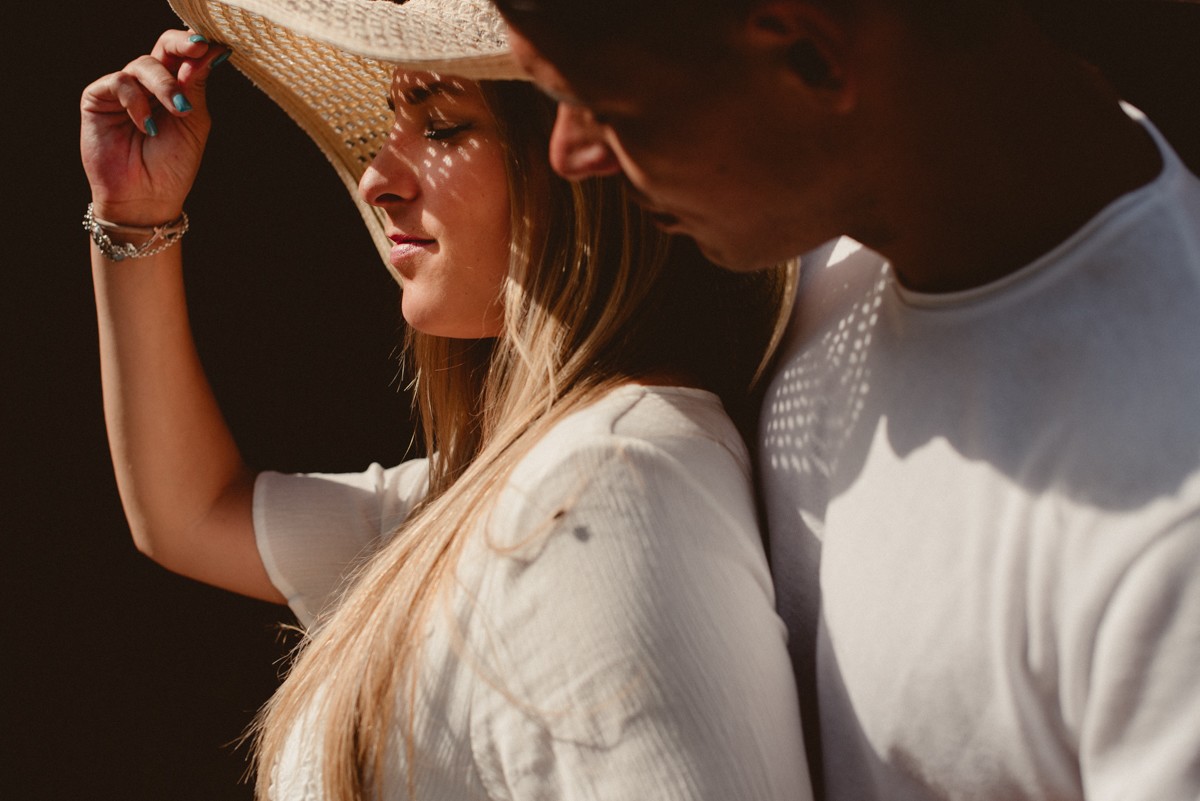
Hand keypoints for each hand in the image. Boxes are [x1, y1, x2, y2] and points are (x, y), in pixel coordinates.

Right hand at [81, 29, 228, 224]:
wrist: (146, 198)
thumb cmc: (173, 166)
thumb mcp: (193, 123)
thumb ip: (196, 87)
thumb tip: (211, 50)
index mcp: (174, 89)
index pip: (181, 55)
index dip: (193, 45)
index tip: (209, 44)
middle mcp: (147, 85)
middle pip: (162, 49)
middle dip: (181, 47)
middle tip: (197, 50)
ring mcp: (122, 91)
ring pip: (143, 65)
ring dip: (164, 86)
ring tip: (178, 110)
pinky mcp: (98, 99)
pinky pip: (119, 83)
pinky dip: (136, 101)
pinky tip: (146, 125)